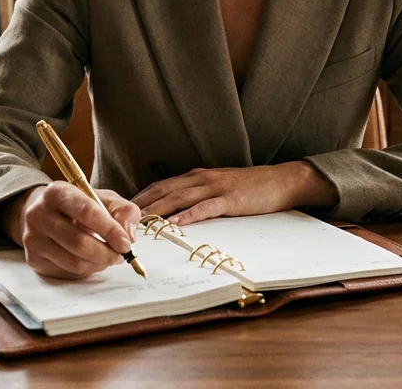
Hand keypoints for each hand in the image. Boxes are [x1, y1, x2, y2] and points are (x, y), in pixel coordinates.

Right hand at [1, 182, 140, 279]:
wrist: (44, 213)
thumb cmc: (78, 206)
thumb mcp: (102, 198)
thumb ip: (122, 210)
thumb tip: (127, 235)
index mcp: (57, 192)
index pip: (87, 212)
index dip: (110, 231)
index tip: (126, 244)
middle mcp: (38, 214)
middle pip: (79, 242)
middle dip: (106, 253)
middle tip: (121, 256)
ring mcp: (32, 238)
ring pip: (74, 261)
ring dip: (98, 264)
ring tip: (108, 257)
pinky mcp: (33, 259)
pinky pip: (67, 272)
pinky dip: (86, 270)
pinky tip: (90, 260)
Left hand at [131, 161, 336, 225]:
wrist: (280, 181)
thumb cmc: (249, 188)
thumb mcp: (218, 188)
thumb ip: (197, 195)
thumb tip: (175, 212)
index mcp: (196, 177)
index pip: (161, 185)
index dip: (140, 197)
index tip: (122, 210)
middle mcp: (201, 179)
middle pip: (164, 191)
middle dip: (141, 205)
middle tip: (121, 220)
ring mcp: (215, 188)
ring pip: (179, 198)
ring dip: (158, 211)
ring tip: (139, 223)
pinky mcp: (230, 199)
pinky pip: (205, 208)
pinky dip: (188, 216)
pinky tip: (175, 224)